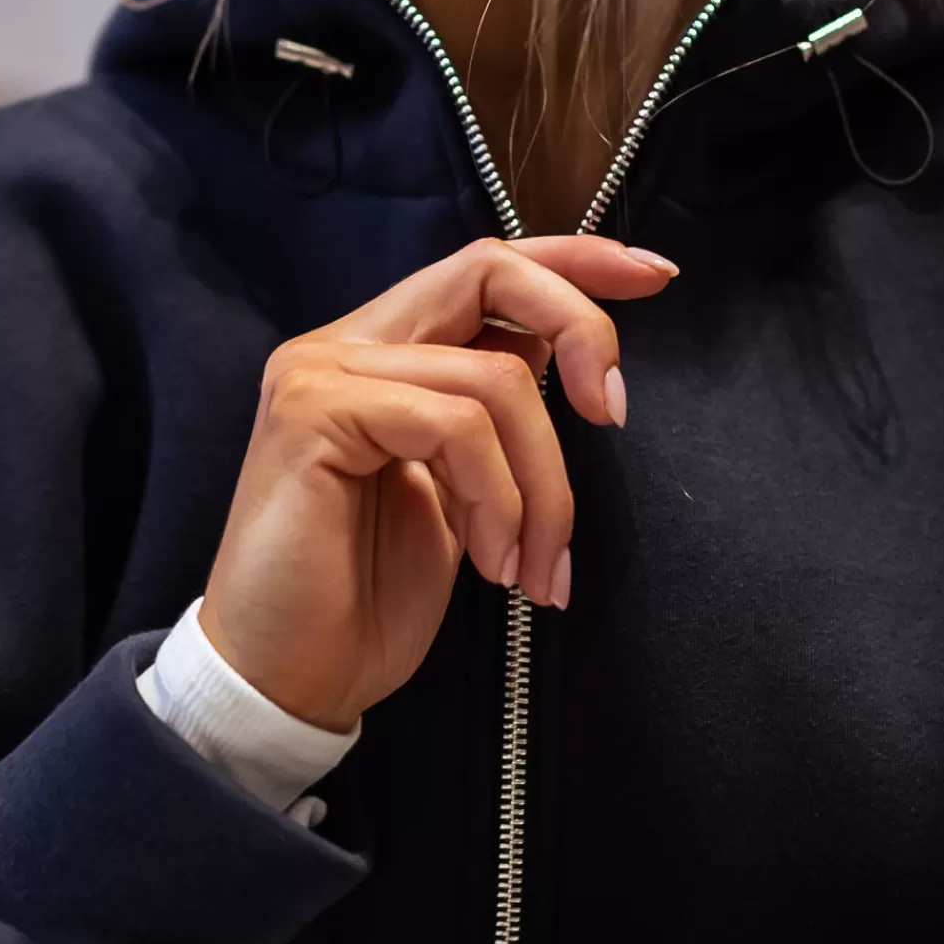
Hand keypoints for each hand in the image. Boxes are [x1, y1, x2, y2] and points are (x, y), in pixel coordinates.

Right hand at [200, 231, 676, 730]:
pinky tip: (491, 563)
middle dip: (581, 326)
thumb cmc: (367, 603)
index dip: (577, 262)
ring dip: (545, 486)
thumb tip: (573, 367)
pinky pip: (454, 426)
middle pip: (490, 271)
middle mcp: (346, 345)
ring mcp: (322, 373)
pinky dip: (498, 499)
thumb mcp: (459, 497)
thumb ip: (493, 421)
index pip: (486, 270)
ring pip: (494, 379)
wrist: (287, 681)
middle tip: (614, 414)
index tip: (656, 275)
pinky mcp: (313, 413)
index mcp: (382, 356)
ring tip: (536, 568)